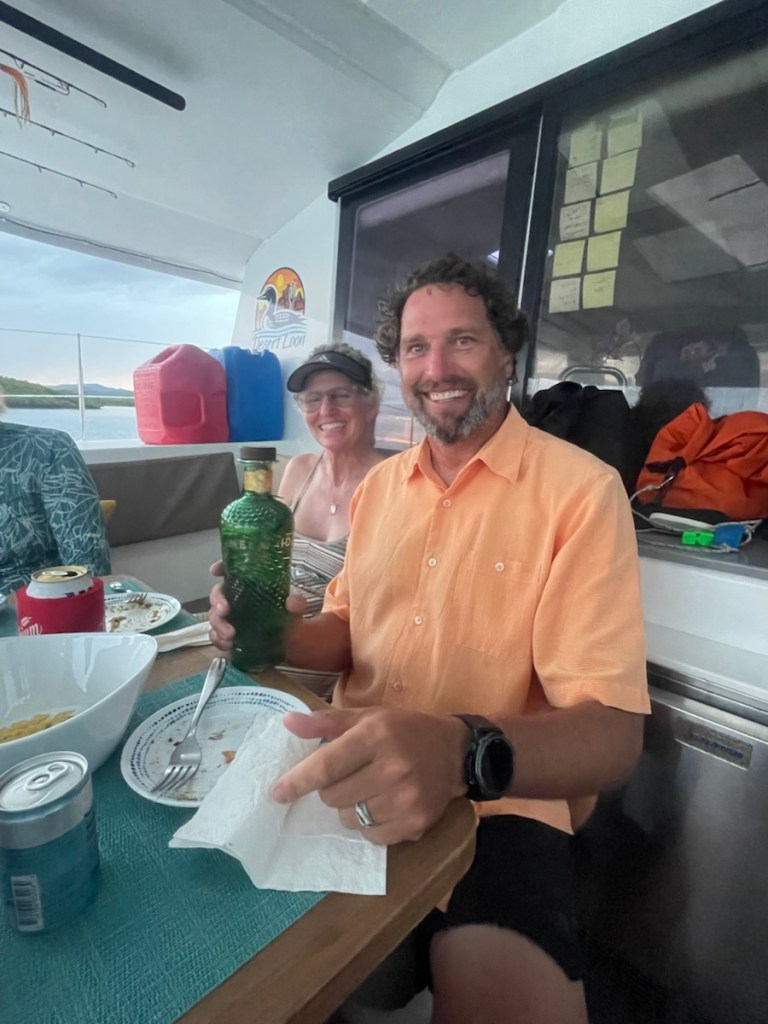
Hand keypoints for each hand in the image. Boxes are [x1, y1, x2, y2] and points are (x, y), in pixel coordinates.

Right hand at [207, 561, 309, 652]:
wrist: (286, 641)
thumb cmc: (286, 616)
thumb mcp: (294, 607)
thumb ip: (296, 603)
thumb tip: (293, 602)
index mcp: (249, 584)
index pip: (232, 570)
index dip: (221, 567)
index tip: (215, 570)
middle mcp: (236, 597)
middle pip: (217, 593)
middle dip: (217, 601)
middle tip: (224, 611)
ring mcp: (230, 616)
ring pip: (214, 616)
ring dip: (218, 625)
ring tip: (231, 634)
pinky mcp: (228, 634)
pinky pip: (216, 635)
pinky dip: (219, 640)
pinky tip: (228, 644)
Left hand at [272, 708, 467, 844]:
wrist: (456, 752)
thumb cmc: (404, 730)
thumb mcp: (367, 717)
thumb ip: (325, 722)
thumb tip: (287, 723)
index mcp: (375, 736)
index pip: (325, 767)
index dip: (297, 782)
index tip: (277, 792)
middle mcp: (391, 769)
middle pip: (332, 797)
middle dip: (331, 789)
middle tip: (349, 775)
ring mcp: (405, 800)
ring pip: (348, 819)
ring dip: (349, 808)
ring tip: (369, 789)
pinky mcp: (415, 823)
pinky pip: (370, 836)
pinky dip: (368, 824)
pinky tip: (384, 804)